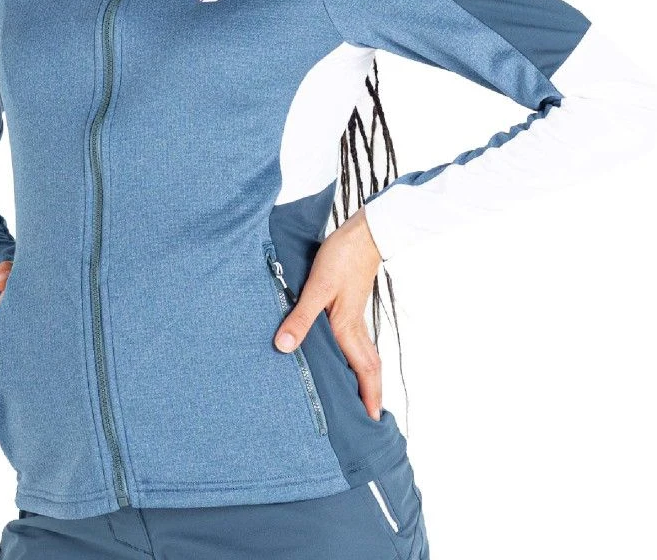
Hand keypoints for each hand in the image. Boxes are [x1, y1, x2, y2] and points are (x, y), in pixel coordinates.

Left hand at [272, 207, 384, 420]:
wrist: (363, 233)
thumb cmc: (341, 258)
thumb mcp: (316, 288)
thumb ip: (300, 318)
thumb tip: (284, 348)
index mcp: (348, 328)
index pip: (363, 371)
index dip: (369, 397)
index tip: (372, 422)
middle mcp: (355, 326)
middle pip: (369, 367)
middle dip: (371, 393)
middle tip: (369, 417)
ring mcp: (355, 315)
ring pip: (364, 353)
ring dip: (364, 375)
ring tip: (359, 393)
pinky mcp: (350, 304)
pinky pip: (357, 339)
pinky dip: (355, 355)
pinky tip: (343, 353)